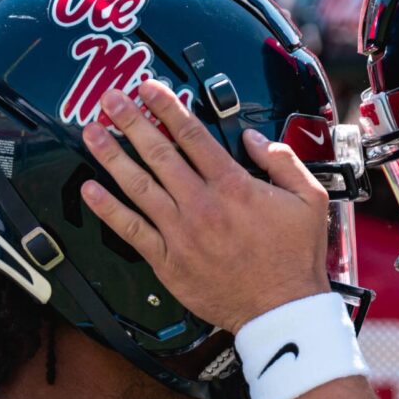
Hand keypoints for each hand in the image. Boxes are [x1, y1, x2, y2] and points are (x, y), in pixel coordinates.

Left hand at [79, 81, 331, 334]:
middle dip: (130, 121)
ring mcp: (181, 233)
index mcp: (234, 186)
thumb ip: (283, 162)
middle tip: (109, 99)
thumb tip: (253, 140)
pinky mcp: (169, 260)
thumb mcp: (309, 199)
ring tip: (91, 133)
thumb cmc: (296, 258)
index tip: (149, 89)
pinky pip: (131, 230)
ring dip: (111, 156)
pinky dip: (108, 209)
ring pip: (137, 186)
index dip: (167, 107)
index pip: (192, 135)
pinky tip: (90, 190)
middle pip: (158, 152)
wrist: (281, 309)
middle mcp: (202, 204)